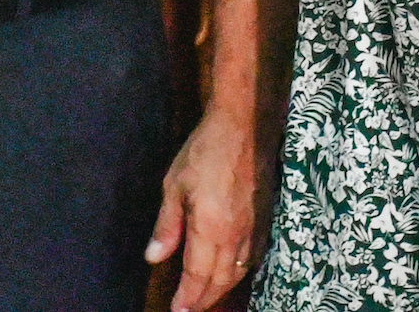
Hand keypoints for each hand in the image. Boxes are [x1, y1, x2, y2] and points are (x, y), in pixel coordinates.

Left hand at [144, 105, 273, 310]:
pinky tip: (232, 271)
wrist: (245, 125)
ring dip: (222, 288)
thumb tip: (154, 258)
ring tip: (207, 297)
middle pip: (221, 281)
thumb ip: (167, 226)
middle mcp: (236, 235)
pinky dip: (239, 271)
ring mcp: (254, 227)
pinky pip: (253, 256)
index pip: (198, 277)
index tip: (176, 311)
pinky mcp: (265, 217)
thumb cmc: (205, 151)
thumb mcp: (175, 185)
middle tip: (188, 310)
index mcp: (211, 229)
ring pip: (239, 271)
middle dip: (204, 300)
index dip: (187, 298)